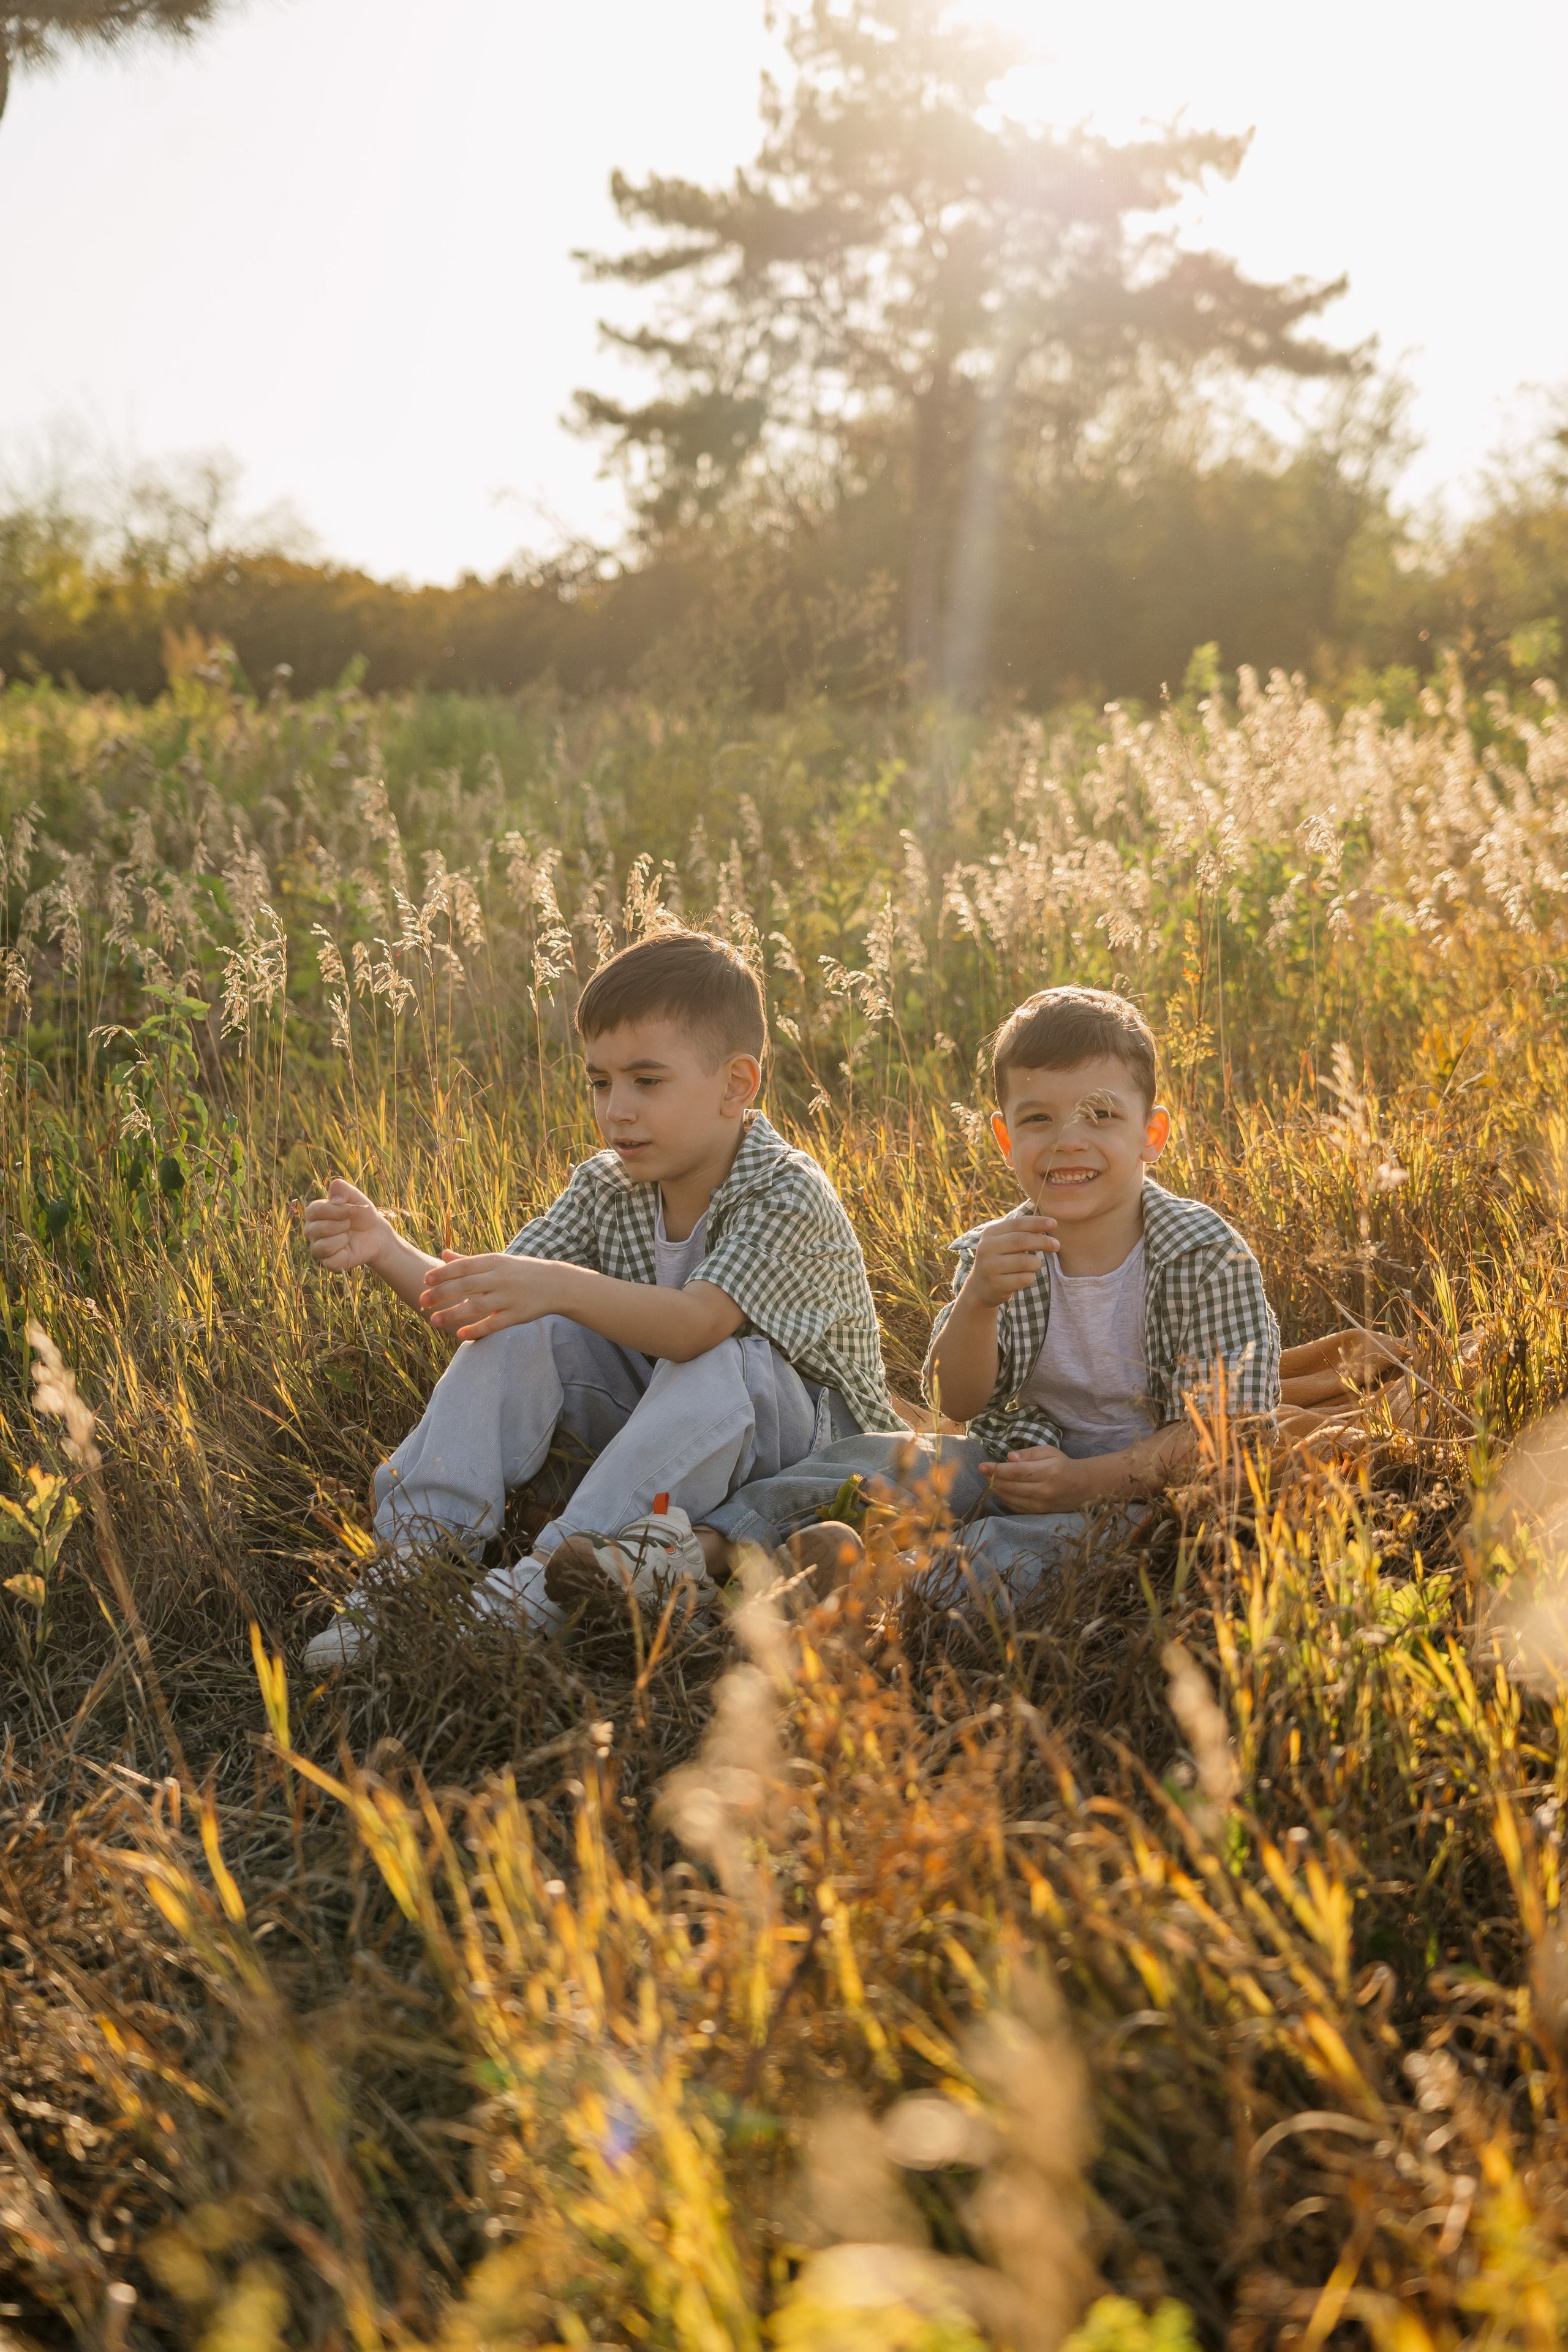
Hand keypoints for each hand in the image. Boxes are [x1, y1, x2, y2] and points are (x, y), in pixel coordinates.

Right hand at [304, 1178, 395, 1273]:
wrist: (375, 1234)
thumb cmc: (362, 1214)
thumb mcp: (356, 1197)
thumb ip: (343, 1189)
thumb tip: (335, 1200)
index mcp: (314, 1213)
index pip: (315, 1210)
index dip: (336, 1211)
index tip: (352, 1210)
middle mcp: (311, 1231)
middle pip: (320, 1229)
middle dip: (342, 1225)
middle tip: (350, 1225)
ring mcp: (317, 1248)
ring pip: (323, 1247)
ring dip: (343, 1240)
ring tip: (348, 1236)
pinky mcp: (327, 1263)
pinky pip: (331, 1262)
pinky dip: (344, 1255)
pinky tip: (348, 1249)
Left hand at [418, 1249, 561, 1341]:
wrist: (557, 1283)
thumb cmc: (522, 1271)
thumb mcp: (497, 1261)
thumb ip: (469, 1260)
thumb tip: (443, 1255)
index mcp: (494, 1262)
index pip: (463, 1266)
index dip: (443, 1273)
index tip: (425, 1280)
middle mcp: (500, 1278)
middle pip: (465, 1286)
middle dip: (441, 1294)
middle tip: (421, 1302)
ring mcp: (509, 1297)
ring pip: (476, 1306)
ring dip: (453, 1314)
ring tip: (434, 1321)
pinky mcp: (518, 1315)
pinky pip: (494, 1324)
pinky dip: (477, 1329)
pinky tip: (461, 1335)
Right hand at [961, 1210, 1058, 1310]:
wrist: (981, 1287)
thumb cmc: (1001, 1259)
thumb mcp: (1005, 1242)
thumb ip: (1022, 1232)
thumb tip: (1049, 1224)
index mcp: (990, 1233)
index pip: (1017, 1223)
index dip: (1037, 1222)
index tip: (1054, 1223)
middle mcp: (986, 1248)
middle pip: (1022, 1240)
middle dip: (1043, 1242)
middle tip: (1057, 1245)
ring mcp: (989, 1267)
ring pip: (1026, 1262)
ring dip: (1036, 1263)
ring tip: (1032, 1266)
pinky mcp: (996, 1284)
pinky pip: (1025, 1279)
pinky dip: (1030, 1278)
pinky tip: (1023, 1278)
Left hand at [981, 1443, 1090, 1513]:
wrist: (1083, 1486)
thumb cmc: (1063, 1465)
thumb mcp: (1049, 1451)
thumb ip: (1029, 1453)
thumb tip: (1009, 1458)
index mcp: (1047, 1471)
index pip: (1015, 1471)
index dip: (996, 1469)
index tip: (981, 1465)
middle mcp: (1044, 1490)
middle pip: (1010, 1486)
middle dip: (993, 1478)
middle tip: (984, 1471)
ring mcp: (1041, 1504)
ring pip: (1011, 1498)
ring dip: (997, 1489)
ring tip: (991, 1479)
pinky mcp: (1040, 1513)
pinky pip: (1016, 1507)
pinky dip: (1005, 1499)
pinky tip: (1002, 1490)